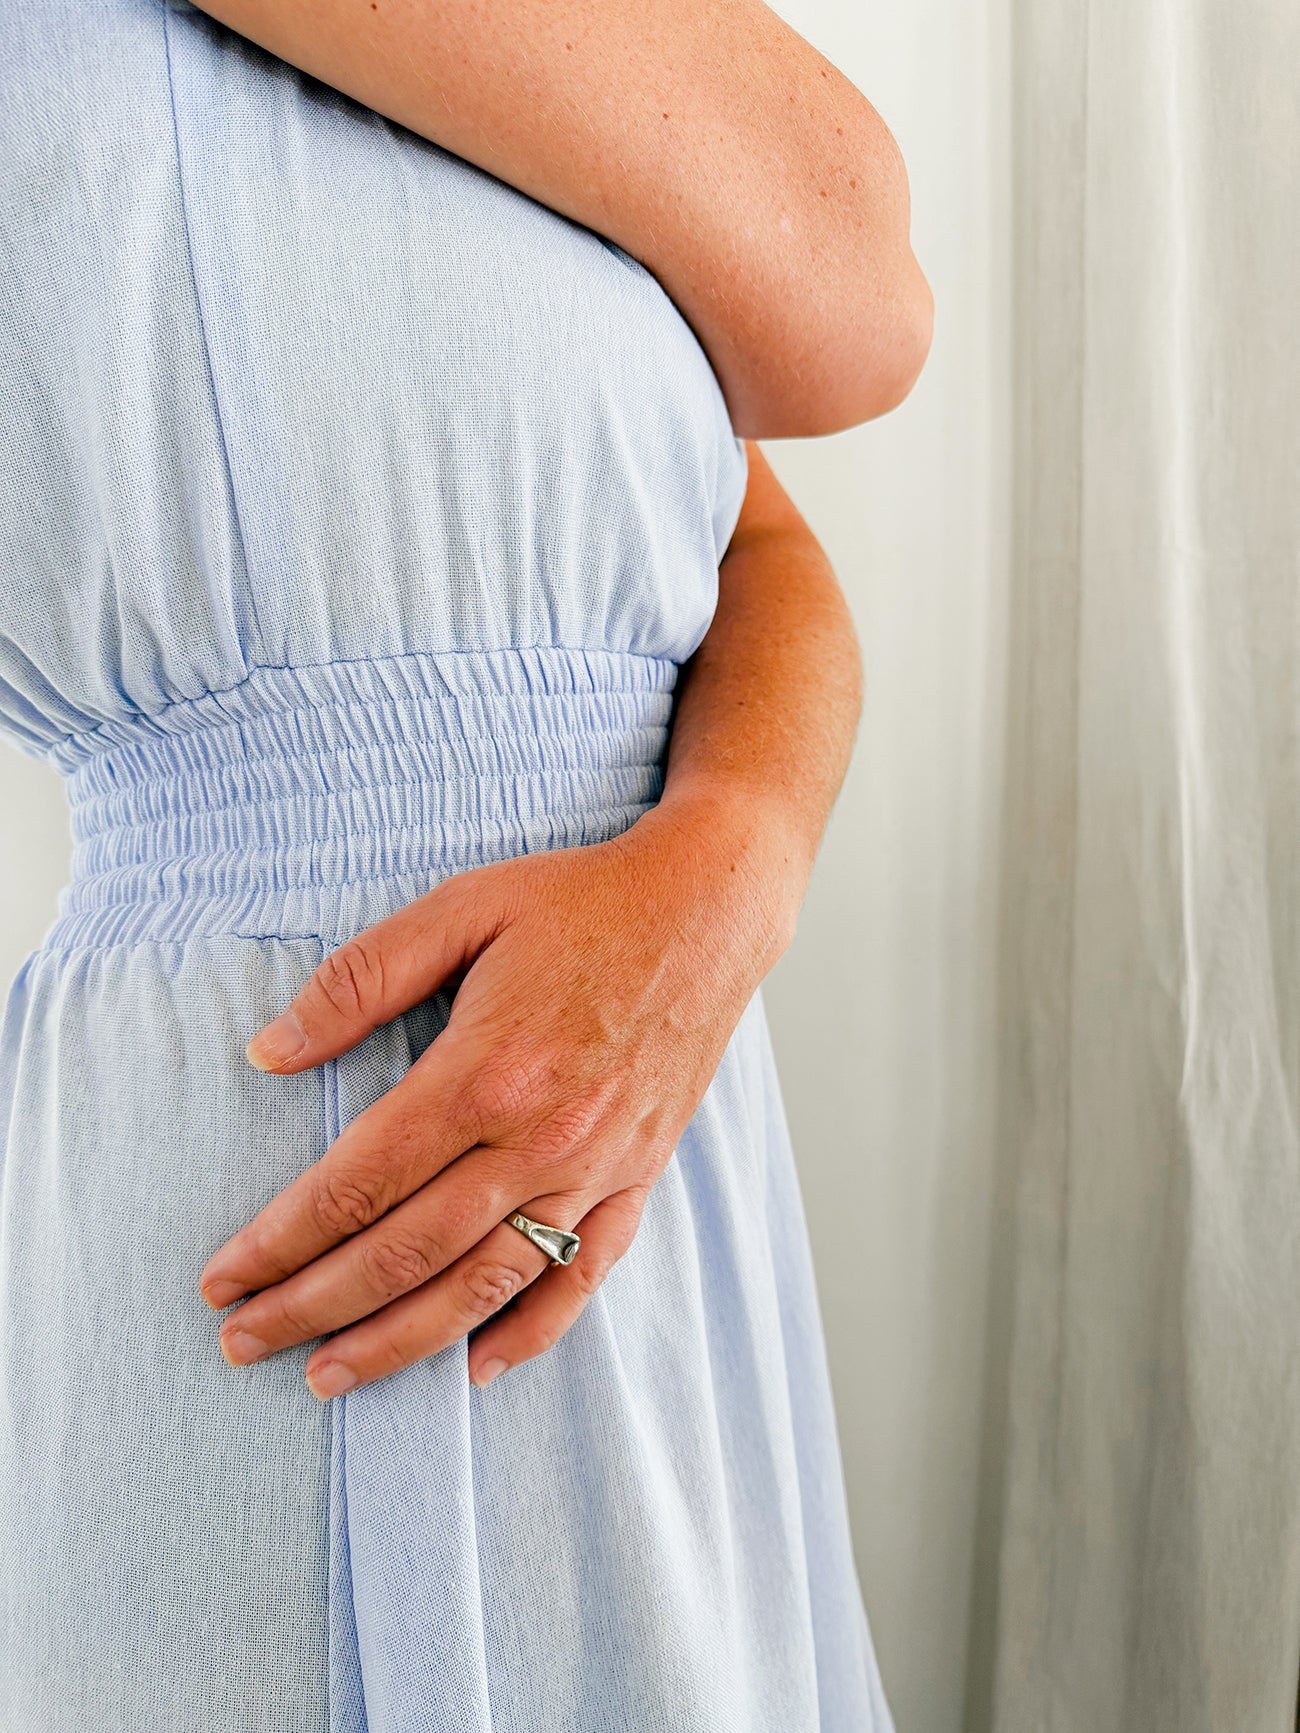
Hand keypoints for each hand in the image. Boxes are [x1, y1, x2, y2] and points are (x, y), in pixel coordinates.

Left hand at [198, 793, 797, 1396]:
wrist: (709, 910)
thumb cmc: (581, 902)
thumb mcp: (462, 906)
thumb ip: (361, 977)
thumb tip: (268, 1051)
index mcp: (486, 1071)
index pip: (359, 1185)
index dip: (280, 1242)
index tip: (222, 1279)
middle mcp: (541, 1138)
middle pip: (407, 1252)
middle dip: (313, 1308)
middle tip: (243, 1343)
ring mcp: (595, 1168)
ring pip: (485, 1285)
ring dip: (400, 1341)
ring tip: (329, 1376)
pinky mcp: (638, 1176)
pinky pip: (584, 1276)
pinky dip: (532, 1332)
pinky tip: (476, 1368)